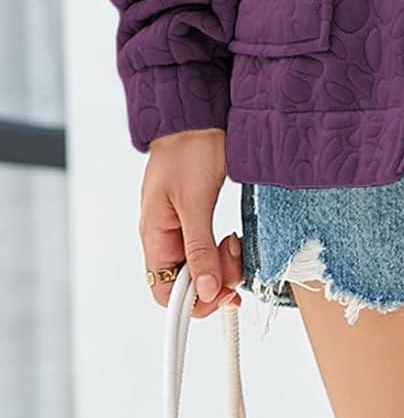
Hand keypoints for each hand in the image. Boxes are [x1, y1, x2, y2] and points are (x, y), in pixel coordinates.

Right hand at [140, 127, 241, 319]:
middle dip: (213, 280)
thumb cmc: (189, 150)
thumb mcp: (195, 201)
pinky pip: (208, 249)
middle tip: (233, 261)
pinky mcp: (198, 217)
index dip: (192, 302)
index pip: (164, 291)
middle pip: (186, 284)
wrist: (199, 116)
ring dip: (221, 265)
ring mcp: (181, 228)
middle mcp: (165, 237)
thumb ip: (198, 248)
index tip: (219, 294)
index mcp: (154, 235)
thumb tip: (202, 291)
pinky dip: (223, 252)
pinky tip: (233, 240)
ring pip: (201, 268)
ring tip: (235, 245)